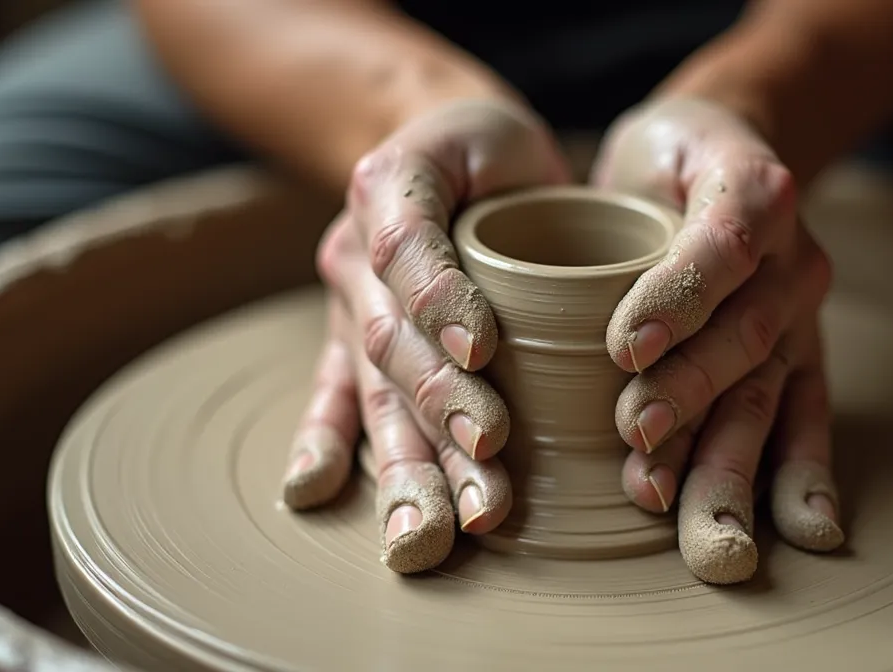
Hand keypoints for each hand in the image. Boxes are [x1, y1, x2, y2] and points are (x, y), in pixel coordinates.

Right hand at [280, 98, 570, 572]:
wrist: (437, 146)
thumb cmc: (493, 153)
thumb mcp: (510, 142)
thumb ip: (531, 191)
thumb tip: (580, 284)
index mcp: (391, 187)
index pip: (408, 247)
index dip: (439, 298)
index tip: (482, 351)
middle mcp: (355, 251)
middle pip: (391, 340)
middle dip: (438, 409)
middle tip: (484, 466)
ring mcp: (347, 306)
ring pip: (374, 390)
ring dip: (407, 463)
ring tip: (433, 532)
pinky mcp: (346, 347)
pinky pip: (331, 398)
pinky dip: (322, 445)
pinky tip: (313, 493)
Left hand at [591, 97, 842, 583]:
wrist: (733, 154)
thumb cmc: (666, 161)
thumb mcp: (637, 154)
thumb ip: (611, 212)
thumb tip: (557, 309)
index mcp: (752, 189)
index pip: (719, 246)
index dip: (677, 298)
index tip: (624, 348)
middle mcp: (792, 256)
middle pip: (745, 335)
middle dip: (691, 396)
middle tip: (638, 440)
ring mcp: (803, 314)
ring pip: (767, 390)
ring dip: (731, 460)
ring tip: (700, 526)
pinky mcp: (804, 358)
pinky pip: (808, 419)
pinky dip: (804, 476)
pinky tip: (803, 529)